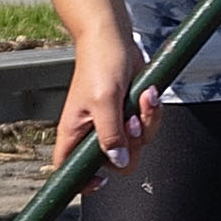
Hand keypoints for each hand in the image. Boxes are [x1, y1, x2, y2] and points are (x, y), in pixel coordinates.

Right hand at [52, 25, 156, 170]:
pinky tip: (147, 95)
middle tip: (130, 121)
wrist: (115, 39)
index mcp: (75, 132)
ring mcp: (113, 123)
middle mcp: (93, 131)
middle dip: (131, 145)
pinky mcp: (130, 113)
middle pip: (116, 162)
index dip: (82, 182)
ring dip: (146, 123)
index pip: (68, 169)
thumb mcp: (104, 101)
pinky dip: (152, 113)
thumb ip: (111, 135)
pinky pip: (148, 127)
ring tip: (141, 100)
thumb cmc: (100, 64)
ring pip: (137, 145)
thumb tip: (118, 161)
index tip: (100, 181)